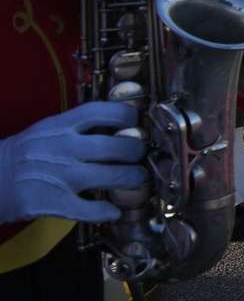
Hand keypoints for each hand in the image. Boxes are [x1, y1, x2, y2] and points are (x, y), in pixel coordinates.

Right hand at [0, 101, 146, 224]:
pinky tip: (113, 211)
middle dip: (137, 152)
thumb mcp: (47, 131)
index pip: (104, 112)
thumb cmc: (24, 154)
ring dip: (132, 179)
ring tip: (136, 180)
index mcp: (62, 126)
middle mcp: (65, 148)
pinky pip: (91, 209)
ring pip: (113, 176)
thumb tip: (118, 126)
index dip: (128, 116)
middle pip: (118, 146)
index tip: (136, 123)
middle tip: (140, 156)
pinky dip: (107, 212)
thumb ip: (78, 128)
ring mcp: (61, 176)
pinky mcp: (54, 202)